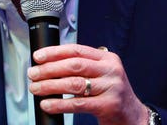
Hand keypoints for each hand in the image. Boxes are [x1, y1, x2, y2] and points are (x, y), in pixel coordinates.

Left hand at [27, 44, 148, 124]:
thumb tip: (49, 65)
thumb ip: (83, 68)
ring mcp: (111, 87)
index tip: (38, 56)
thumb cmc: (112, 95)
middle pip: (74, 65)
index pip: (77, 50)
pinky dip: (59, 104)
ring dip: (50, 85)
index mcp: (107, 58)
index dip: (55, 52)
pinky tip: (47, 104)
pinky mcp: (108, 105)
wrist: (133, 116)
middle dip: (49, 69)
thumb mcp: (102, 75)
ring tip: (36, 88)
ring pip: (74, 83)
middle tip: (33, 73)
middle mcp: (110, 70)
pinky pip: (78, 104)